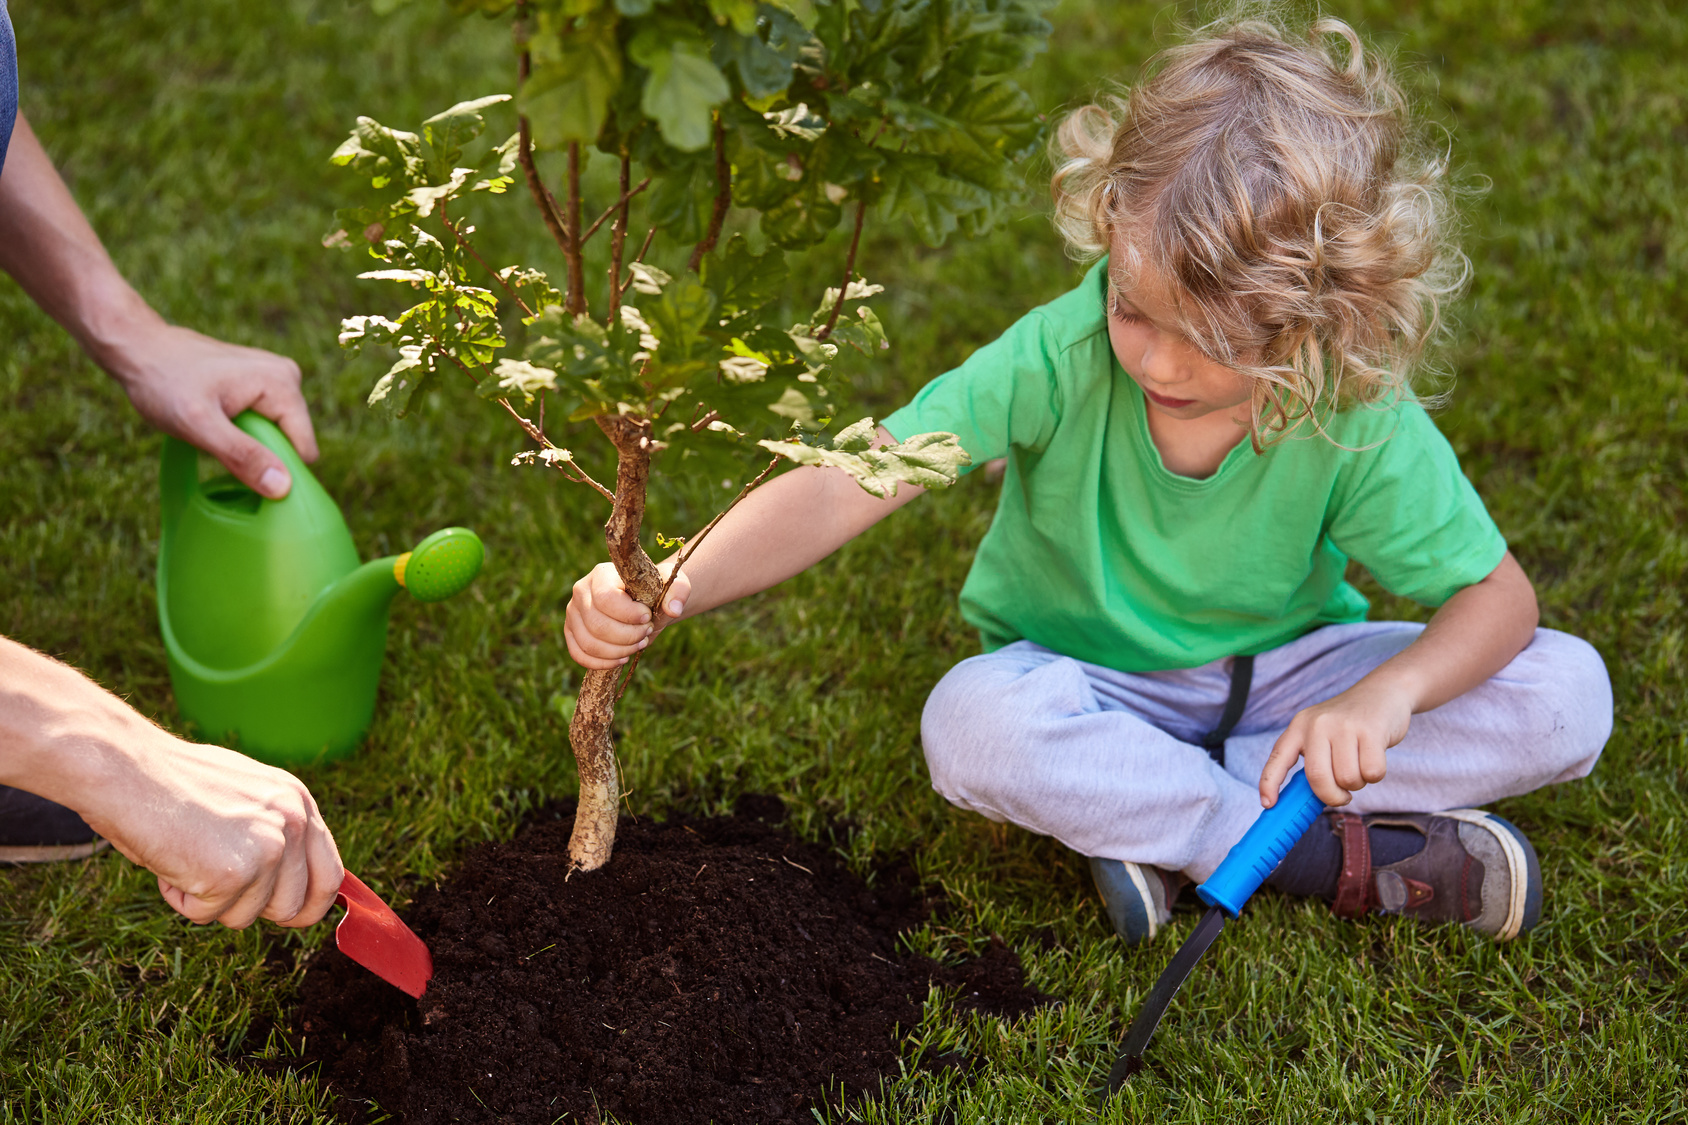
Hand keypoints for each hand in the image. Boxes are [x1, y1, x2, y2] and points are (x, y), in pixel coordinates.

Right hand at [79, 733, 342, 928]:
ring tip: (186, 855)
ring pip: (246, 916)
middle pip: (294, 907)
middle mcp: (293, 822)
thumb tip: (284, 884)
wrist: (127, 768)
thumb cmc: (170, 782)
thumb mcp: (243, 797)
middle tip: (215, 884)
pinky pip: (207, 914)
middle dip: (254, 909)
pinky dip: (181, 898)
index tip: (288, 917)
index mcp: (298, 802)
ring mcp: (268, 848)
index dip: (309, 904)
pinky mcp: (235, 873)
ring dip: (210, 901)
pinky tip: (170, 859)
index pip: (330, 875)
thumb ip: (270, 831)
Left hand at [104, 320, 318, 498]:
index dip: (276, 470)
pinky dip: (244, 431)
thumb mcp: (198, 425)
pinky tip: (217, 420)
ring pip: (278, 434)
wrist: (139, 347)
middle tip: (217, 444)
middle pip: (291, 442)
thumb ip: (242, 456)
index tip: (238, 470)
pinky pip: (266, 422)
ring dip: (248, 443)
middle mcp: (288, 376)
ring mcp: (277, 377)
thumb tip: (283, 487)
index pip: (303, 450)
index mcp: (283, 384)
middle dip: (259, 454)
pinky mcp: (263, 381)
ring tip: (214, 429)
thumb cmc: (163, 382)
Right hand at [564, 561, 690, 669]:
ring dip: (619, 651)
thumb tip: (674, 610)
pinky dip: (602, 663)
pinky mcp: (571, 632)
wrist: (644, 602)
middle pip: (597, 624)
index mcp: (601, 574)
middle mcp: (581, 590)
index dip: (628, 614)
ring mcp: (573, 613)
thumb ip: (678, 591)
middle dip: (628, 636)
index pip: (606, 598)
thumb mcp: (672, 585)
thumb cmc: (656, 591)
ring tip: (639, 644)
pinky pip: (579, 654)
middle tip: (646, 633)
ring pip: (589, 643)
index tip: (647, 617)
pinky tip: (622, 659)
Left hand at [1257, 679, 1413, 808]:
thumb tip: (1304, 802)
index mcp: (1299, 726)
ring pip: (1347, 779)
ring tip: (1360, 764)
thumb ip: (1312, 760)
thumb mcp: (1322, 733)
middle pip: (1318, 778)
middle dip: (1332, 796)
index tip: (1267, 804)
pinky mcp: (1371, 730)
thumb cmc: (1351, 724)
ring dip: (1357, 784)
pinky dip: (1375, 775)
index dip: (1269, 783)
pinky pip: (1372, 773)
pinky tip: (1375, 757)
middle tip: (1342, 796)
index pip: (1278, 757)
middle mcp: (1317, 724)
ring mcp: (1344, 725)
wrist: (1384, 691)